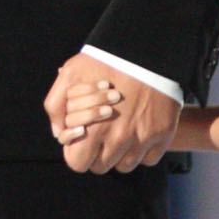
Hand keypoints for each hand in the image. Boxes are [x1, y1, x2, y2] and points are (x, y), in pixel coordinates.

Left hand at [44, 53, 177, 172]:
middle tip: (101, 132)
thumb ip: (56, 105)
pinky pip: (148, 158)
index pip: (78, 163)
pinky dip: (142, 149)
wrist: (147, 52)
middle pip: (101, 166)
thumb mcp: (71, 75)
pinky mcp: (162, 135)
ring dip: (120, 153)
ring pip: (125, 165)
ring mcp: (142, 139)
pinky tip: (137, 129)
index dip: (77, 152)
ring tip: (120, 129)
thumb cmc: (106, 62)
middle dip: (97, 152)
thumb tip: (58, 132)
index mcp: (93, 127)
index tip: (82, 139)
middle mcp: (118, 138)